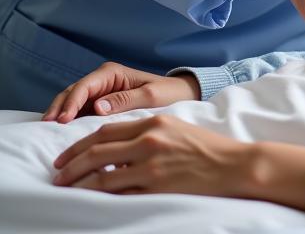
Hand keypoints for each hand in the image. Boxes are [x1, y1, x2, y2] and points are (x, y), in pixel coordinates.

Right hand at [42, 63, 199, 122]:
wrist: (180, 97)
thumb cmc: (168, 94)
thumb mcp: (151, 96)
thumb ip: (126, 100)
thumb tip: (96, 108)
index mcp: (113, 73)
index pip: (85, 86)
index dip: (71, 102)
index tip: (62, 121)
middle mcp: (102, 81)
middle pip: (72, 93)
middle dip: (59, 108)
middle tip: (46, 128)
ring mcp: (98, 94)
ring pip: (71, 103)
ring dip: (59, 116)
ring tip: (46, 133)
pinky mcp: (97, 107)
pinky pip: (78, 114)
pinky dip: (67, 123)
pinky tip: (59, 136)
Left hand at [51, 114, 304, 202]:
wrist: (231, 163)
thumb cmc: (205, 147)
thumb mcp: (175, 128)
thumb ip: (147, 134)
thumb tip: (115, 149)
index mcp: (153, 122)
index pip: (106, 131)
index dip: (80, 144)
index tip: (65, 156)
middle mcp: (149, 139)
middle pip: (98, 150)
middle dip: (71, 163)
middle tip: (56, 174)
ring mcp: (151, 163)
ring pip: (102, 174)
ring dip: (79, 182)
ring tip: (66, 189)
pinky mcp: (155, 184)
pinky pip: (118, 192)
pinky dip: (100, 195)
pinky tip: (91, 199)